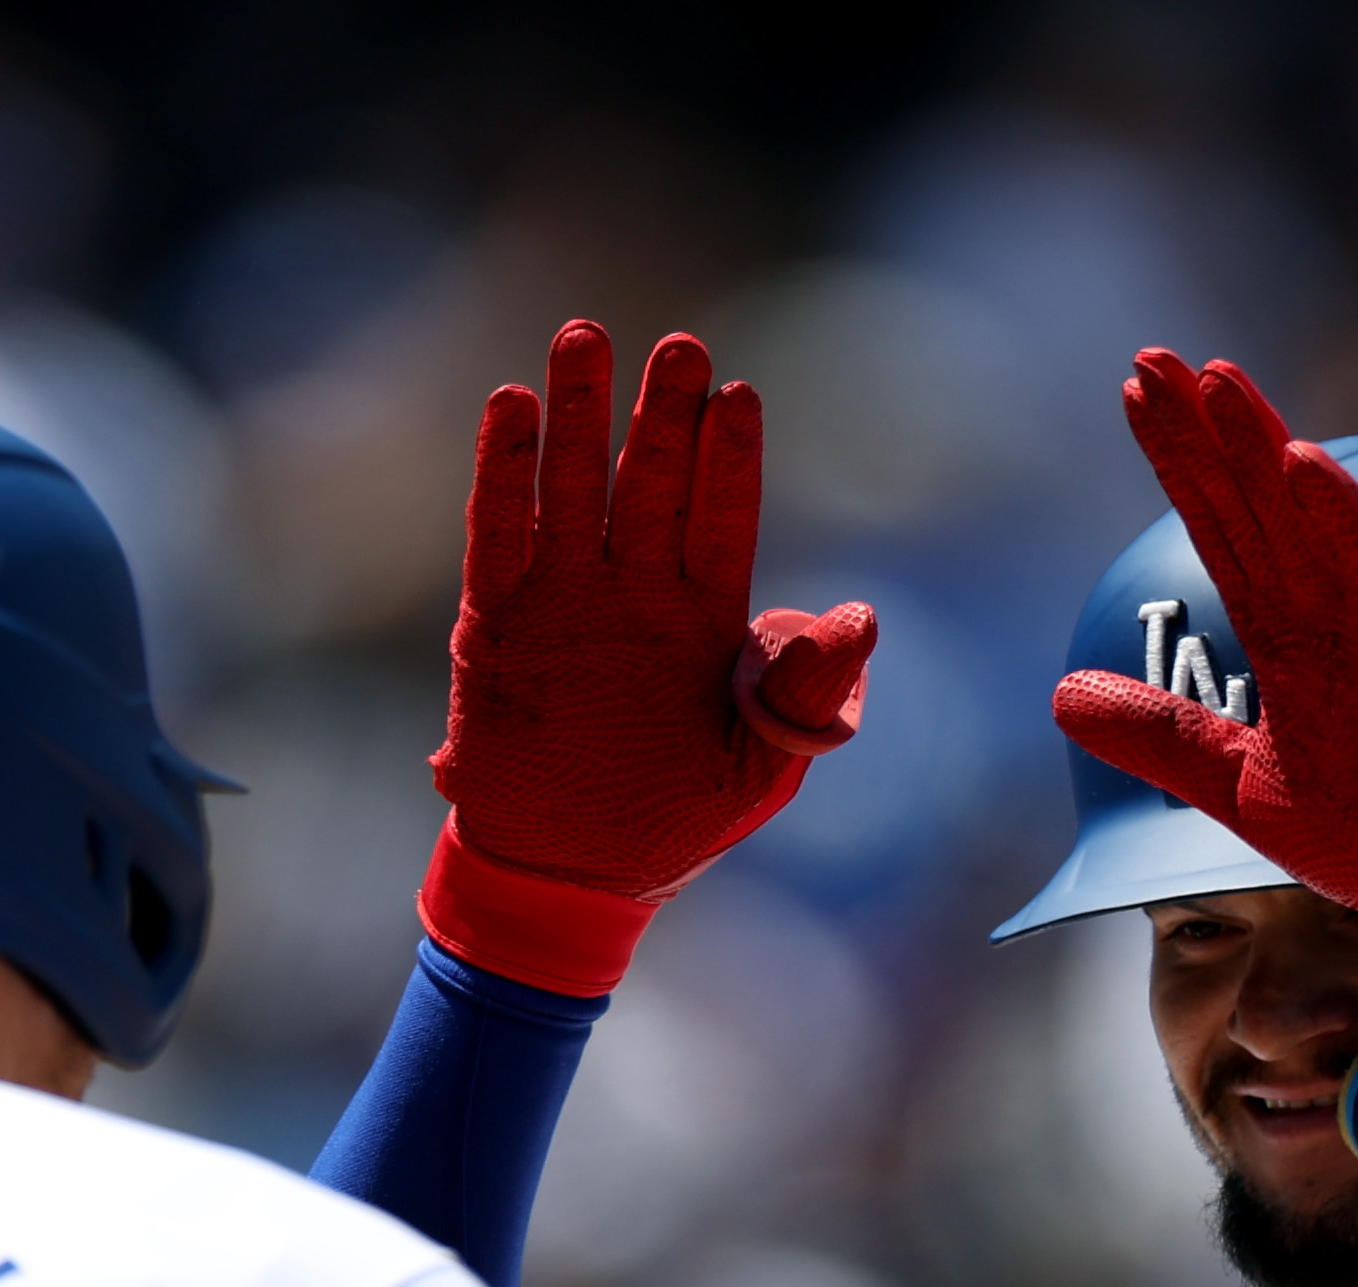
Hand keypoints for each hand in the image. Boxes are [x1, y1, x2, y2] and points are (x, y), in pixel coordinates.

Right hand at [423, 320, 879, 993]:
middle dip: (660, 413)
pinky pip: (498, 536)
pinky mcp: (496, 623)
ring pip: (571, 486)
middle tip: (676, 346)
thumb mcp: (763, 767)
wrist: (574, 876)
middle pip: (650, 480)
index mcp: (706, 614)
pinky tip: (506, 409)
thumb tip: (861, 620)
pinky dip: (500, 474)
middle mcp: (636, 590)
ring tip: (580, 340)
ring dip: (575, 416)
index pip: (721, 515)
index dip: (728, 457)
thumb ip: (807, 695)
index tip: (738, 395)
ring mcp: (565, 599)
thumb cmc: (678, 820)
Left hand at [1049, 350, 1357, 988]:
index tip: (1138, 396)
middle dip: (1203, 431)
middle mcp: (1323, 617)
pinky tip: (1296, 460)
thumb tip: (1061, 696)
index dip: (1180, 463)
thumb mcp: (1230, 782)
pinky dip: (1334, 518)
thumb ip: (1157, 733)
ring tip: (1214, 377)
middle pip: (1252, 506)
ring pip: (1303, 520)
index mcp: (1286, 636)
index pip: (1221, 529)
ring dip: (1260, 446)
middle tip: (1152, 357)